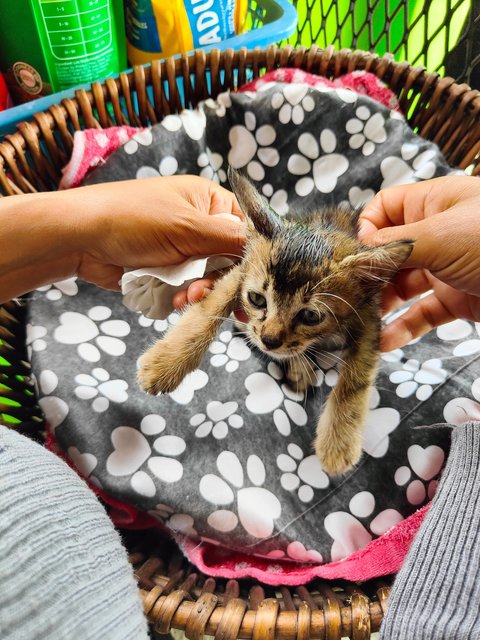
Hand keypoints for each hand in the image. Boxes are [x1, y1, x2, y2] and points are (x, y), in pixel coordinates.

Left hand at [77, 176, 244, 303]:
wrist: (80, 239)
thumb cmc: (133, 218)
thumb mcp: (188, 226)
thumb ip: (230, 240)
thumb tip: (264, 249)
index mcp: (209, 203)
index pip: (246, 229)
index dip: (252, 255)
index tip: (254, 280)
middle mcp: (200, 226)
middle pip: (229, 260)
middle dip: (221, 279)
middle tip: (213, 292)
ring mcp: (183, 251)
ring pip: (209, 280)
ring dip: (201, 292)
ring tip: (188, 297)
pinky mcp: (167, 273)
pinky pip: (187, 290)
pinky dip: (183, 298)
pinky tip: (176, 300)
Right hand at [358, 175, 479, 350]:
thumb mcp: (443, 234)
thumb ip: (396, 244)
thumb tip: (355, 253)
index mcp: (433, 203)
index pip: (384, 209)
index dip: (365, 230)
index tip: (356, 258)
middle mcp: (436, 233)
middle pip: (388, 252)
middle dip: (367, 275)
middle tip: (349, 299)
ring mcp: (446, 268)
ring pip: (402, 287)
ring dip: (381, 306)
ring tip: (362, 324)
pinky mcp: (457, 300)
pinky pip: (423, 313)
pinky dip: (404, 327)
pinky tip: (387, 342)